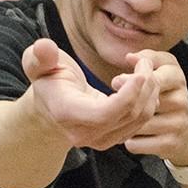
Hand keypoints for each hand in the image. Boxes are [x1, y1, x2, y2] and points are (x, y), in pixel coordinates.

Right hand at [22, 38, 159, 150]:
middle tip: (145, 62)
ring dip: (150, 93)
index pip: (105, 113)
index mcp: (67, 113)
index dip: (129, 94)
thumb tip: (43, 46)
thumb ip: (39, 56)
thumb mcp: (37, 65)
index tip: (140, 72)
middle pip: (128, 115)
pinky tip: (142, 84)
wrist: (49, 112)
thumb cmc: (47, 83)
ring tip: (145, 70)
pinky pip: (140, 123)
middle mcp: (84, 134)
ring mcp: (100, 141)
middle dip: (144, 86)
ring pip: (139, 120)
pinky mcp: (113, 140)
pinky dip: (147, 102)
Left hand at [110, 49, 187, 162]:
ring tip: (120, 121)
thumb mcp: (165, 72)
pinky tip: (129, 137)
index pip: (152, 76)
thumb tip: (129, 57)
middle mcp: (181, 100)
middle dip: (125, 102)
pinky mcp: (171, 144)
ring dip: (124, 123)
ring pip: (139, 123)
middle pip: (145, 100)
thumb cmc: (169, 98)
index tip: (116, 82)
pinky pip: (137, 143)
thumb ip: (148, 59)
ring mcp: (178, 123)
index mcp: (177, 79)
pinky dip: (129, 141)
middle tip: (112, 102)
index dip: (131, 81)